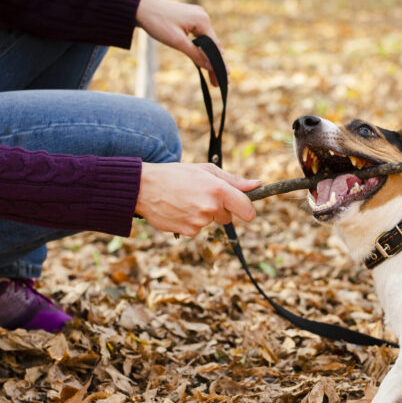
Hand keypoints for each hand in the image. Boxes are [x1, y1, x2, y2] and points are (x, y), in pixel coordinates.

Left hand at [135, 0, 223, 85]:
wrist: (141, 8)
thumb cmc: (157, 23)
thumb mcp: (177, 42)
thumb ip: (196, 54)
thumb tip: (211, 66)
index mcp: (202, 20)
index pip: (215, 47)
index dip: (219, 65)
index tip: (224, 80)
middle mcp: (203, 16)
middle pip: (212, 45)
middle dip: (214, 64)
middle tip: (217, 83)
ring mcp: (197, 15)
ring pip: (206, 41)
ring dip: (208, 57)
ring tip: (212, 76)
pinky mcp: (189, 17)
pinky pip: (199, 35)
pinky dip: (201, 48)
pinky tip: (204, 59)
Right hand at [136, 162, 259, 235]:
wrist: (144, 187)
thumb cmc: (176, 174)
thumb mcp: (205, 171)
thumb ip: (233, 180)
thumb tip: (257, 185)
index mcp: (218, 189)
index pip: (247, 209)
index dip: (247, 210)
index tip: (243, 208)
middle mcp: (211, 207)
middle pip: (228, 217)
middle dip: (219, 209)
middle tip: (201, 195)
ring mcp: (199, 221)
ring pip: (211, 222)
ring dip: (203, 214)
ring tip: (185, 199)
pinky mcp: (188, 231)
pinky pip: (197, 229)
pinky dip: (190, 221)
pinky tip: (178, 209)